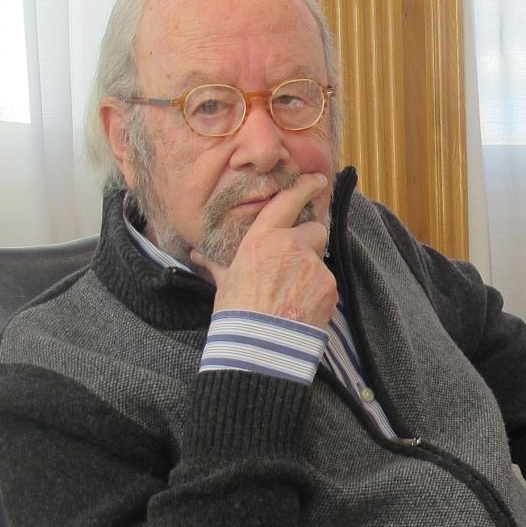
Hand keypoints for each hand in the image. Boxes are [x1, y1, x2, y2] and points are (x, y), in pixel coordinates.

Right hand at [189, 172, 335, 328]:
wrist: (260, 346)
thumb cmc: (237, 313)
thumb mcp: (224, 283)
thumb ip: (218, 264)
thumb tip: (197, 254)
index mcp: (263, 238)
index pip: (288, 201)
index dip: (305, 187)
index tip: (317, 180)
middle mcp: (291, 245)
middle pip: (315, 230)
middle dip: (309, 243)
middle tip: (295, 266)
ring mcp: (313, 266)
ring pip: (320, 261)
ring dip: (311, 273)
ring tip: (292, 297)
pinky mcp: (329, 287)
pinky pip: (327, 285)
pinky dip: (318, 295)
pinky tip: (301, 309)